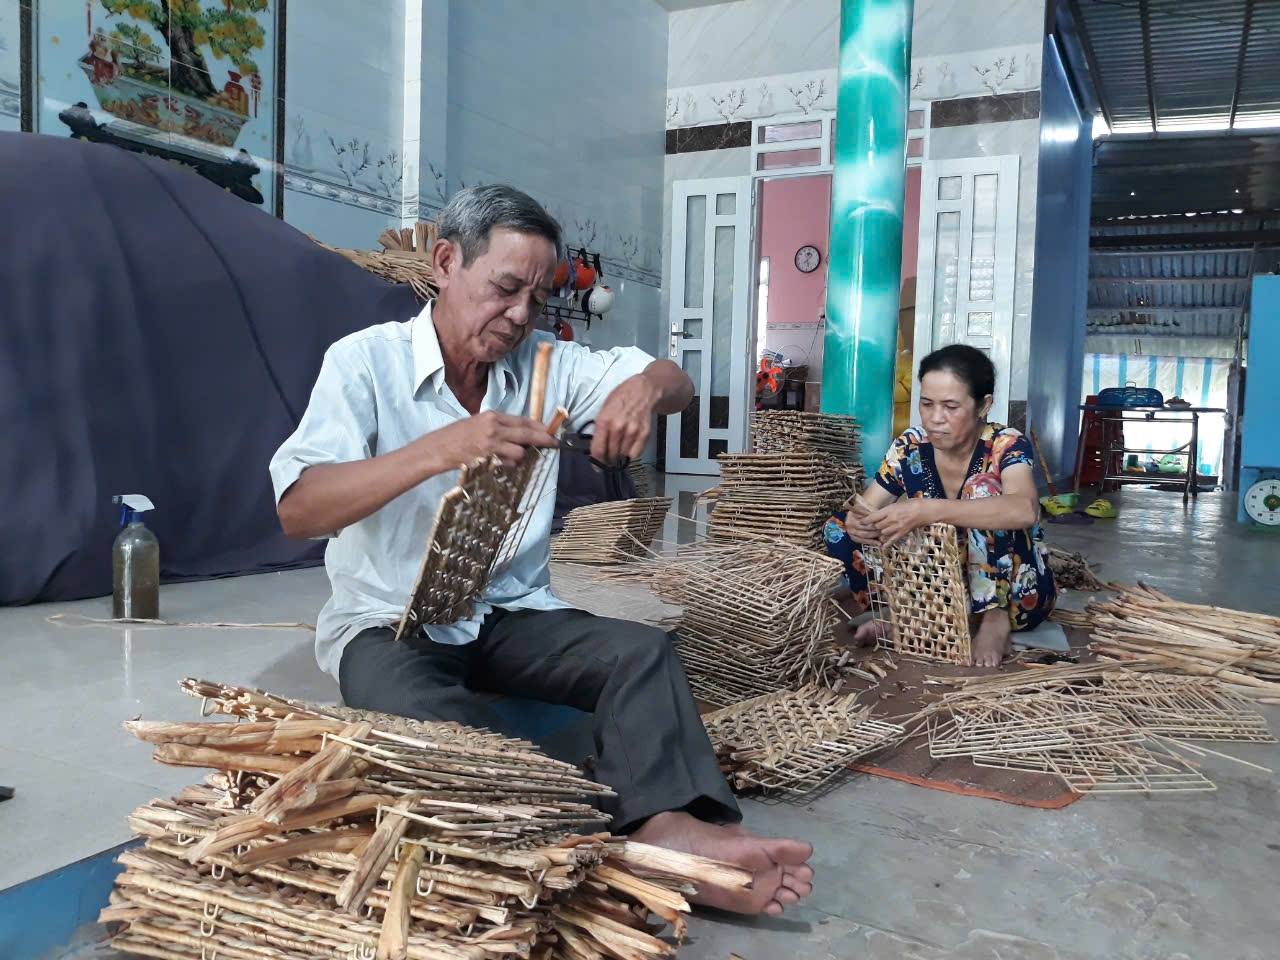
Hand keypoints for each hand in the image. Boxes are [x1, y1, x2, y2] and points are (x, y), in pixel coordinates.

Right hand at [423, 411, 557, 468]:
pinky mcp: (488, 460)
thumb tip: (525, 433)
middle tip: (555, 444)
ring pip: (520, 453)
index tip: (550, 431)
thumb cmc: (458, 435)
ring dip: (521, 457)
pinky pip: (509, 465)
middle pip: (527, 435)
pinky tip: (501, 463)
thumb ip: (501, 425)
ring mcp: (491, 445)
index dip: (539, 427)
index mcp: (492, 416)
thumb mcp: (480, 422)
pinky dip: (510, 466)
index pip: (523, 421)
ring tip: (511, 456)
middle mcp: (494, 428)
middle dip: (544, 440)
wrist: (440, 448)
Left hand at [590, 373, 660, 463]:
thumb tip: (596, 447)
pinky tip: (630, 441)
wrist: (643, 390)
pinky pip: (635, 453)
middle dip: (608, 457)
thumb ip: (599, 429)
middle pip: (610, 455)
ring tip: (621, 441)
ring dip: (620, 452)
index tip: (596, 467)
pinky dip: (632, 451)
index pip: (598, 449)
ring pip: (622, 454)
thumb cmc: (622, 398)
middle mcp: (618, 427)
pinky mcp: (644, 434)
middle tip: (609, 454)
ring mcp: (632, 431)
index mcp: (604, 421)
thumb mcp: (604, 409)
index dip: (596, 462)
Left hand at [860, 499, 937, 545]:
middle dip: (870, 528)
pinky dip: (886, 544)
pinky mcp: (902, 533)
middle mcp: (892, 519)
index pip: (873, 517)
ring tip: (873, 535)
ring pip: (882, 534)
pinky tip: (882, 547)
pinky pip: (892, 540)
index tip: (860, 522)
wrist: (923, 510)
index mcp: (889, 510)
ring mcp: (897, 527)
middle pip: (876, 526)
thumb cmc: (909, 504)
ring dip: (878, 535)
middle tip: (865, 529)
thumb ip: (885, 511)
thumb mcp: (895, 504)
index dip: (865, 520)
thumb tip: (875, 515)